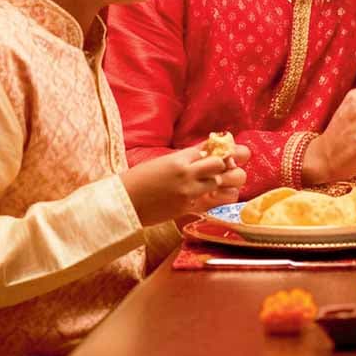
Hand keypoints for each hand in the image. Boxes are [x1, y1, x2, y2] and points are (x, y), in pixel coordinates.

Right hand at [120, 144, 249, 225]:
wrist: (123, 202)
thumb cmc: (140, 180)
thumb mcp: (163, 162)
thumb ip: (187, 157)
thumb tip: (209, 151)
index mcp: (179, 158)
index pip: (212, 148)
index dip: (224, 151)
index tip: (231, 153)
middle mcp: (187, 172)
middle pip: (223, 163)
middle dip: (230, 165)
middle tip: (228, 169)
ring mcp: (189, 191)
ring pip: (223, 183)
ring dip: (227, 183)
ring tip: (223, 184)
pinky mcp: (188, 208)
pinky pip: (215, 201)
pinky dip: (221, 198)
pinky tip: (217, 196)